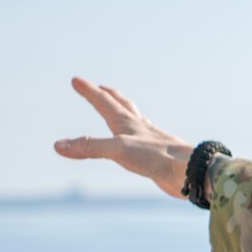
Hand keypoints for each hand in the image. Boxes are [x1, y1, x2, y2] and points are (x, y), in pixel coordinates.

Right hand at [53, 77, 193, 197]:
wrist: (193, 172)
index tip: (76, 79)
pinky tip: (145, 143)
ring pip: (138, 123)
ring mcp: (152, 143)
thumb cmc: (158, 157)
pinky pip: (146, 144)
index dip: (89, 91)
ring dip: (127, 114)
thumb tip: (58, 146)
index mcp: (129, 124)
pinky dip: (140, 138)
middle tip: (102, 87)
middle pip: (123, 107)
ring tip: (124, 112)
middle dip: (109, 96)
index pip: (104, 102)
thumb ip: (89, 147)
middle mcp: (141, 129)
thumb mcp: (118, 150)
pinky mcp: (160, 158)